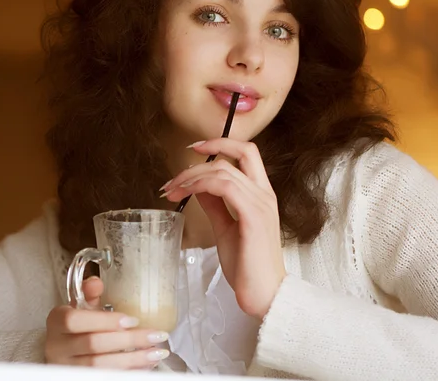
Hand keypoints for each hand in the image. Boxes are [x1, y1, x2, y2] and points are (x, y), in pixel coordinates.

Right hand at [45, 276, 169, 367]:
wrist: (63, 353)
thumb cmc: (77, 328)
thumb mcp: (81, 308)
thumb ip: (90, 294)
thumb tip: (96, 282)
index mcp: (57, 322)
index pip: (75, 320)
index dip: (105, 320)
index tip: (132, 320)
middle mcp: (57, 347)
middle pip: (93, 344)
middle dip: (129, 340)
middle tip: (155, 335)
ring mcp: (66, 367)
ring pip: (99, 366)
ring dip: (133, 360)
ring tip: (156, 352)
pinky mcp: (77, 380)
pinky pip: (104, 378)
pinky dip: (128, 372)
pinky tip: (146, 365)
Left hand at [162, 139, 286, 319]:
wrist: (264, 295)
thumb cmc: (248, 266)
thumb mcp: (227, 228)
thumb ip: (216, 205)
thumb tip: (199, 186)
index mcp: (261, 194)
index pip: (248, 153)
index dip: (223, 143)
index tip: (196, 148)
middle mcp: (264, 194)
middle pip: (237, 154)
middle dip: (201, 159)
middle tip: (174, 178)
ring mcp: (260, 204)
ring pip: (224, 170)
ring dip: (193, 175)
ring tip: (173, 190)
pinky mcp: (253, 216)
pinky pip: (225, 187)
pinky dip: (201, 185)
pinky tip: (186, 194)